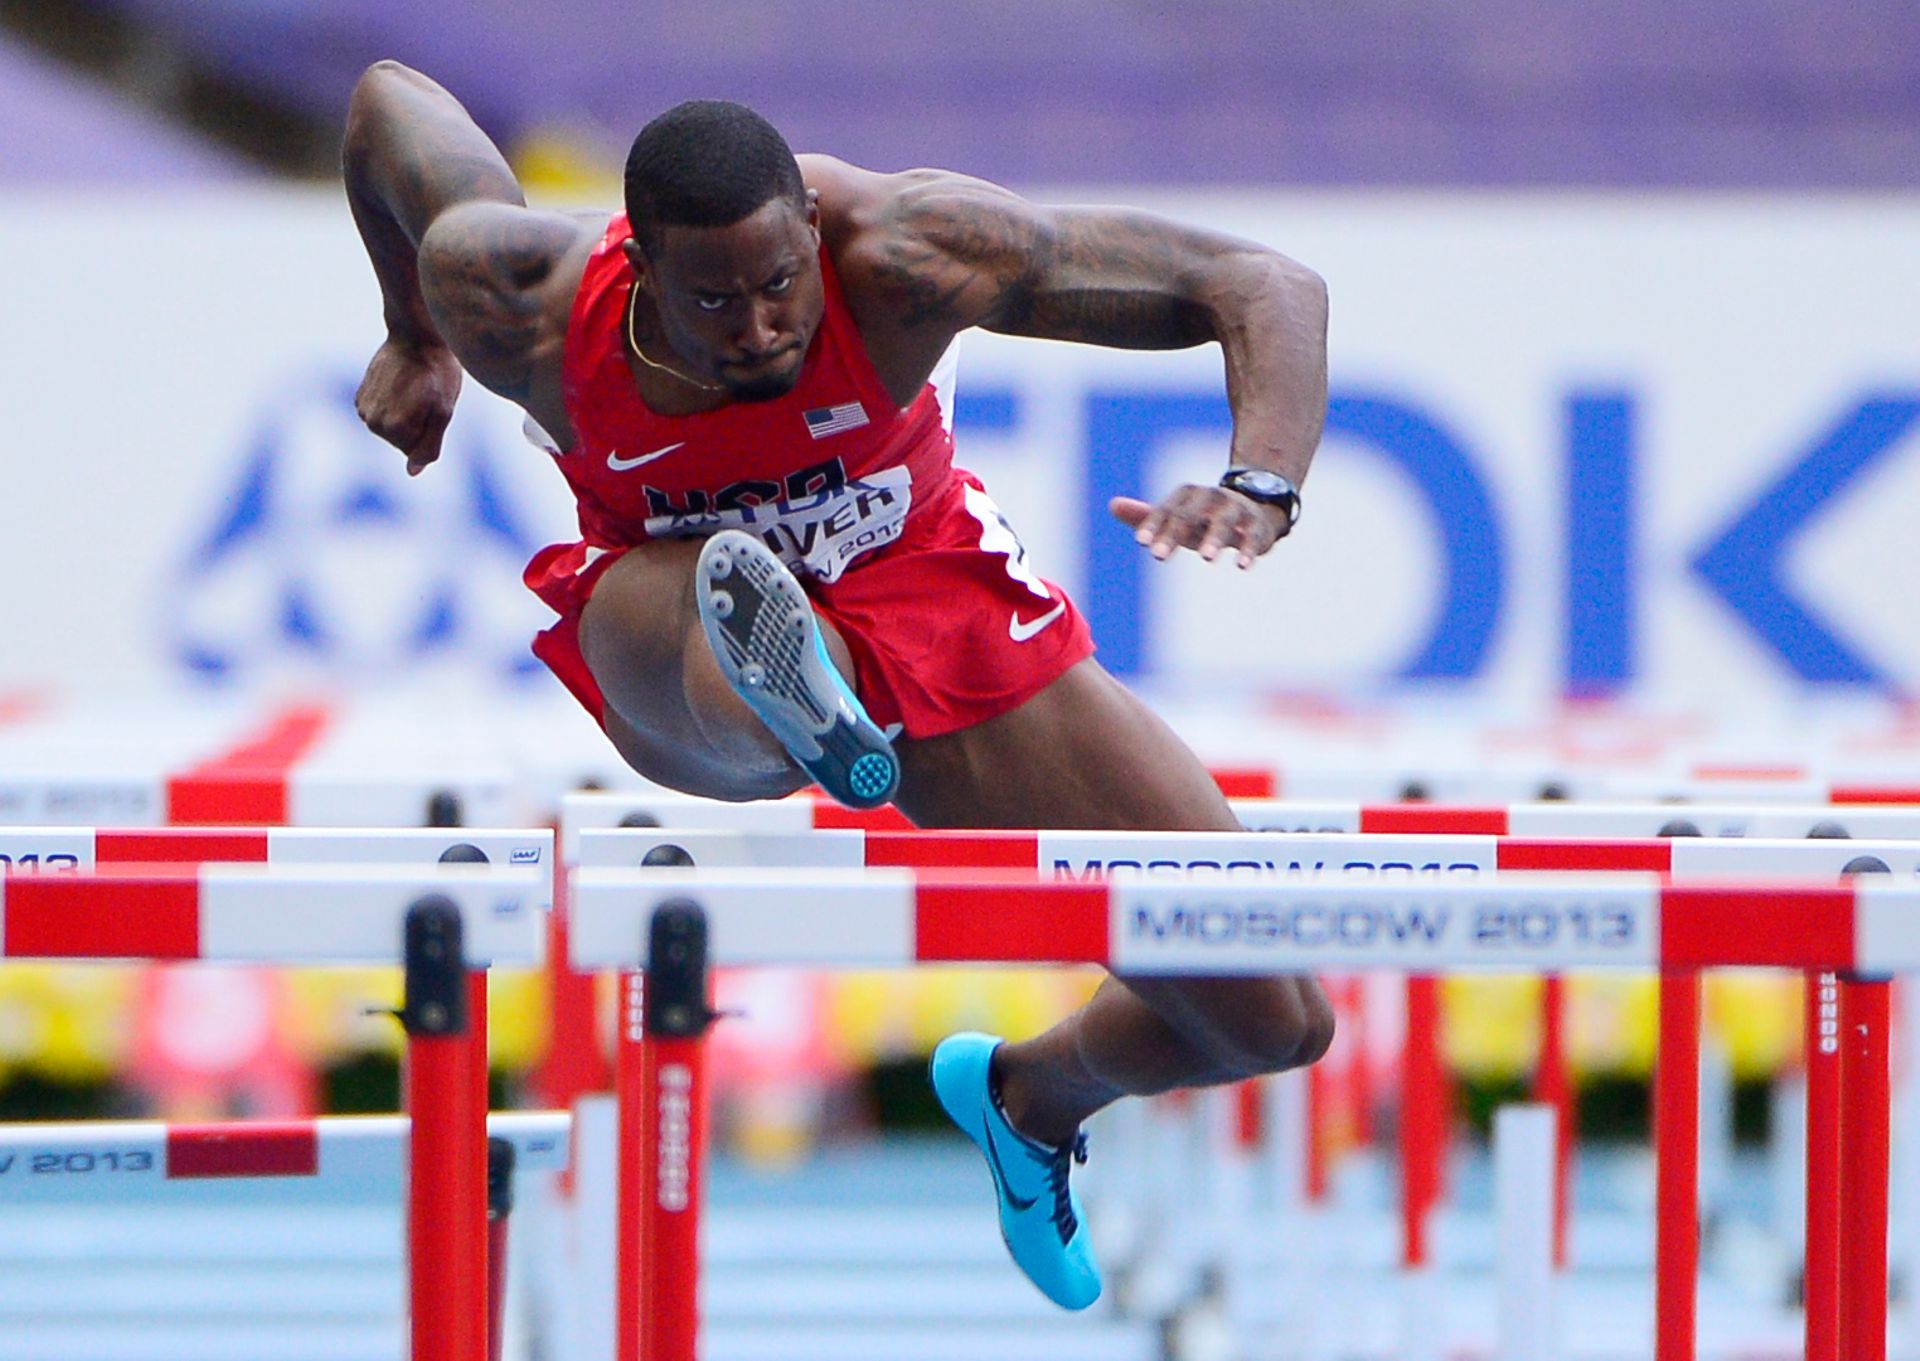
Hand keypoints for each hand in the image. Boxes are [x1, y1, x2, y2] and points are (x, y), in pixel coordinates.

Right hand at [354, 337, 462, 475]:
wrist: (416, 336)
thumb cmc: (438, 373)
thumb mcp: (444, 412)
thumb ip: (429, 446)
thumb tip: (412, 471)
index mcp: (396, 429)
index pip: (416, 452)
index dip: (430, 430)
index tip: (434, 406)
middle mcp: (374, 422)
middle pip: (401, 442)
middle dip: (417, 424)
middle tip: (425, 396)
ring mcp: (363, 409)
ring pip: (390, 429)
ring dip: (404, 414)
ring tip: (413, 389)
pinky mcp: (360, 397)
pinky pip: (380, 414)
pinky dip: (391, 403)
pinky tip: (399, 384)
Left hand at [1110, 486, 1292, 568]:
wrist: (1253, 506)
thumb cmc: (1204, 518)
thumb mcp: (1175, 517)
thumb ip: (1145, 516)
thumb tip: (1112, 505)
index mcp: (1186, 497)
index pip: (1166, 511)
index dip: (1153, 525)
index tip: (1142, 542)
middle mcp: (1209, 498)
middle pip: (1190, 515)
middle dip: (1174, 534)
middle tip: (1158, 556)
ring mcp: (1235, 509)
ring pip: (1223, 521)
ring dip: (1215, 538)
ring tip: (1206, 558)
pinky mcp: (1256, 524)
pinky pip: (1252, 535)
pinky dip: (1248, 549)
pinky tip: (1242, 566)